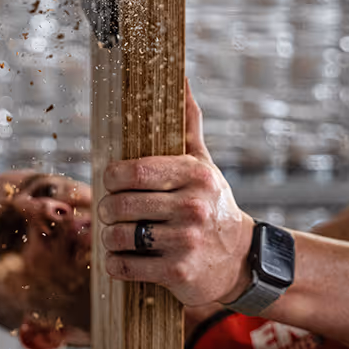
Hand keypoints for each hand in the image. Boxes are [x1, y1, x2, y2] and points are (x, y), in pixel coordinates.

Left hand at [96, 82, 253, 308]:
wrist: (241, 259)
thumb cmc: (212, 204)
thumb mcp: (203, 163)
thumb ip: (187, 122)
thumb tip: (180, 75)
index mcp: (194, 175)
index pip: (134, 171)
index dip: (112, 177)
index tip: (112, 181)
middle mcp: (192, 207)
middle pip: (121, 204)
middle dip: (108, 209)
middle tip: (112, 211)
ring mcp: (186, 242)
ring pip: (119, 236)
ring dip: (110, 237)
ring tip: (119, 235)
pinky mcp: (178, 273)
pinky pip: (125, 266)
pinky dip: (117, 263)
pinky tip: (125, 257)